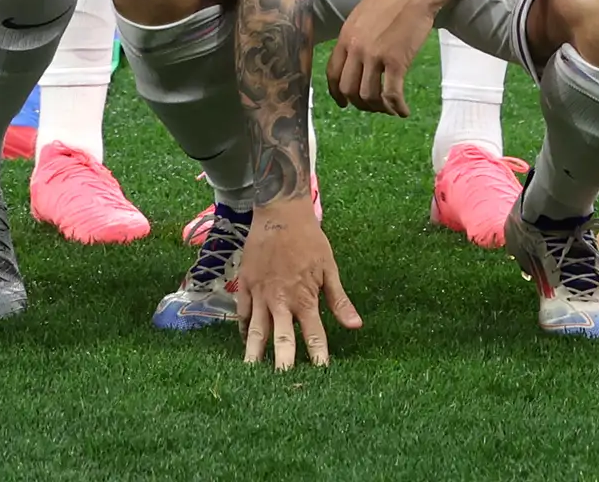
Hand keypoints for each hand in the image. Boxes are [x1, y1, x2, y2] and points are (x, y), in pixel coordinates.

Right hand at [237, 196, 359, 369]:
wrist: (280, 212)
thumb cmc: (309, 239)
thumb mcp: (329, 268)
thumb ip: (339, 300)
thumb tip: (356, 326)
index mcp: (304, 297)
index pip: (313, 334)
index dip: (318, 356)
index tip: (321, 376)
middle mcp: (280, 299)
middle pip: (281, 338)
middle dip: (282, 363)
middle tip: (281, 386)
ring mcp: (260, 293)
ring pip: (255, 330)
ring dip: (254, 354)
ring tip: (250, 375)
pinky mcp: (245, 284)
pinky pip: (242, 313)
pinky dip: (243, 329)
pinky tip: (244, 343)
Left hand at [325, 0, 446, 115]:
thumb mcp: (361, 16)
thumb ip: (355, 38)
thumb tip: (354, 59)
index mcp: (345, 37)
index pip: (332, 74)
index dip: (336, 93)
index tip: (344, 103)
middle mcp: (356, 49)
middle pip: (349, 89)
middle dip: (359, 103)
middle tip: (372, 106)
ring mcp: (375, 56)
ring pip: (368, 96)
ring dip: (378, 107)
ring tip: (389, 108)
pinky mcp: (396, 61)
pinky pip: (392, 94)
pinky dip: (397, 107)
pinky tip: (403, 111)